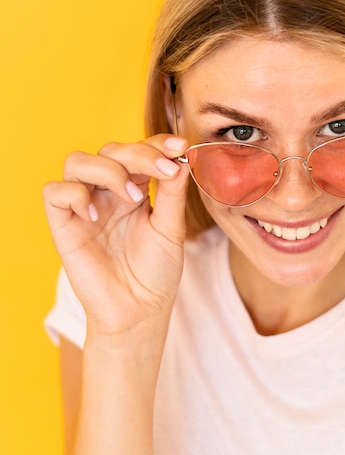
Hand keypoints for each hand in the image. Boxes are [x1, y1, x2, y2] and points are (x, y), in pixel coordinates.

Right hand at [43, 135, 190, 338]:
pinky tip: (96, 215)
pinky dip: (74, 194)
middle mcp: (108, 193)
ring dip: (108, 170)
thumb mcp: (171, 228)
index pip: (140, 151)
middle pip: (111, 150)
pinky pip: (55, 192)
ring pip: (78, 161)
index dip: (157, 143)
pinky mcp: (64, 225)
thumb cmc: (156, 272)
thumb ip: (172, 193)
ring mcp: (85, 206)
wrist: (140, 311)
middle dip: (138, 153)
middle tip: (163, 170)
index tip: (180, 147)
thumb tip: (180, 158)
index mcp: (136, 189)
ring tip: (133, 197)